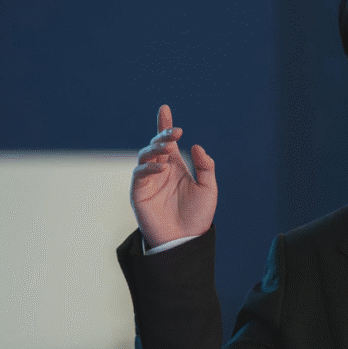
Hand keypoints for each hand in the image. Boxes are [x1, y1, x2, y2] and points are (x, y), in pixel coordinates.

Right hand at [130, 104, 217, 248]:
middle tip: (175, 133)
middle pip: (156, 145)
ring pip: (145, 156)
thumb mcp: (208, 188)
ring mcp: (148, 180)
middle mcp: (160, 170)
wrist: (186, 240)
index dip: (165, 125)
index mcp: (176, 166)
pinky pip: (140, 174)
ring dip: (155, 149)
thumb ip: (205, 166)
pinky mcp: (139, 192)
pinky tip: (162, 167)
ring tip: (167, 148)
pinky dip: (149, 167)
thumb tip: (195, 146)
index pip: (168, 142)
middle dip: (163, 135)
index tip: (165, 108)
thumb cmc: (198, 215)